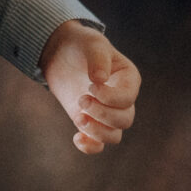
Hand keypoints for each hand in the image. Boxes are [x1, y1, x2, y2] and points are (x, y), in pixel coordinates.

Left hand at [40, 20, 139, 154]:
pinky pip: (98, 145)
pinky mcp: (91, 122)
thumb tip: (101, 79)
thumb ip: (98, 58)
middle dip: (102, 114)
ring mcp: (106, 113)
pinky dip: (89, 147)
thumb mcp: (91, 44)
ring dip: (97, 132)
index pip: (128, 98)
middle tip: (81, 99)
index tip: (91, 85)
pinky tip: (76, 137)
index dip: (110, 98)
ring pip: (114, 136)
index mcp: (128, 79)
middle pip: (124, 120)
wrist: (61, 53)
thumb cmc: (81, 45)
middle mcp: (122, 99)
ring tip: (78, 117)